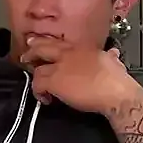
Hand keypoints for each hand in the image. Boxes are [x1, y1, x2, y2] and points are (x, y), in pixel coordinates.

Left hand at [20, 36, 135, 114]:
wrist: (115, 93)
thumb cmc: (117, 80)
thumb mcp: (114, 62)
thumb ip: (110, 57)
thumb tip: (113, 54)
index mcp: (82, 48)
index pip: (60, 44)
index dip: (50, 45)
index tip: (42, 45)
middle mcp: (69, 54)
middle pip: (43, 48)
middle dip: (33, 51)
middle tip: (25, 56)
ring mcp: (60, 67)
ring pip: (39, 69)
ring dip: (36, 77)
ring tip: (37, 85)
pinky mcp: (54, 82)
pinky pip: (38, 84)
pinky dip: (38, 92)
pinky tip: (45, 99)